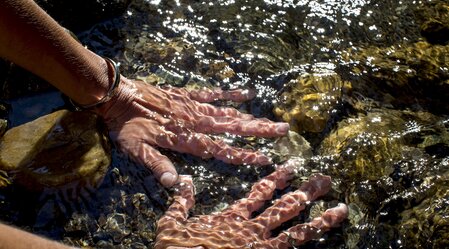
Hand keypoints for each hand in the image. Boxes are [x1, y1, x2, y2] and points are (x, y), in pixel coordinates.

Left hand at [96, 77, 289, 186]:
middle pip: (232, 128)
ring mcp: (194, 106)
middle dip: (258, 132)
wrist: (117, 95)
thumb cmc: (127, 126)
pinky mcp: (188, 95)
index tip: (264, 158)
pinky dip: (230, 93)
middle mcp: (195, 122)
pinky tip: (247, 93)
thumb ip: (157, 165)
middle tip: (282, 131)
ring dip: (250, 117)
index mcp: (186, 138)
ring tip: (272, 119)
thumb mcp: (137, 150)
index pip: (220, 150)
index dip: (242, 155)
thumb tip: (176, 183)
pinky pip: (213, 93)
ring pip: (228, 112)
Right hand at [154, 159, 347, 248]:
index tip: (292, 167)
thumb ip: (181, 202)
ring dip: (319, 218)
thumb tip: (185, 179)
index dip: (276, 179)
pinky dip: (308, 242)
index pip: (259, 193)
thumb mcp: (172, 224)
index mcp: (232, 217)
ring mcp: (260, 246)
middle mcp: (251, 228)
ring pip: (296, 230)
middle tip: (325, 180)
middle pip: (285, 207)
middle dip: (307, 192)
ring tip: (341, 208)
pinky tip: (326, 235)